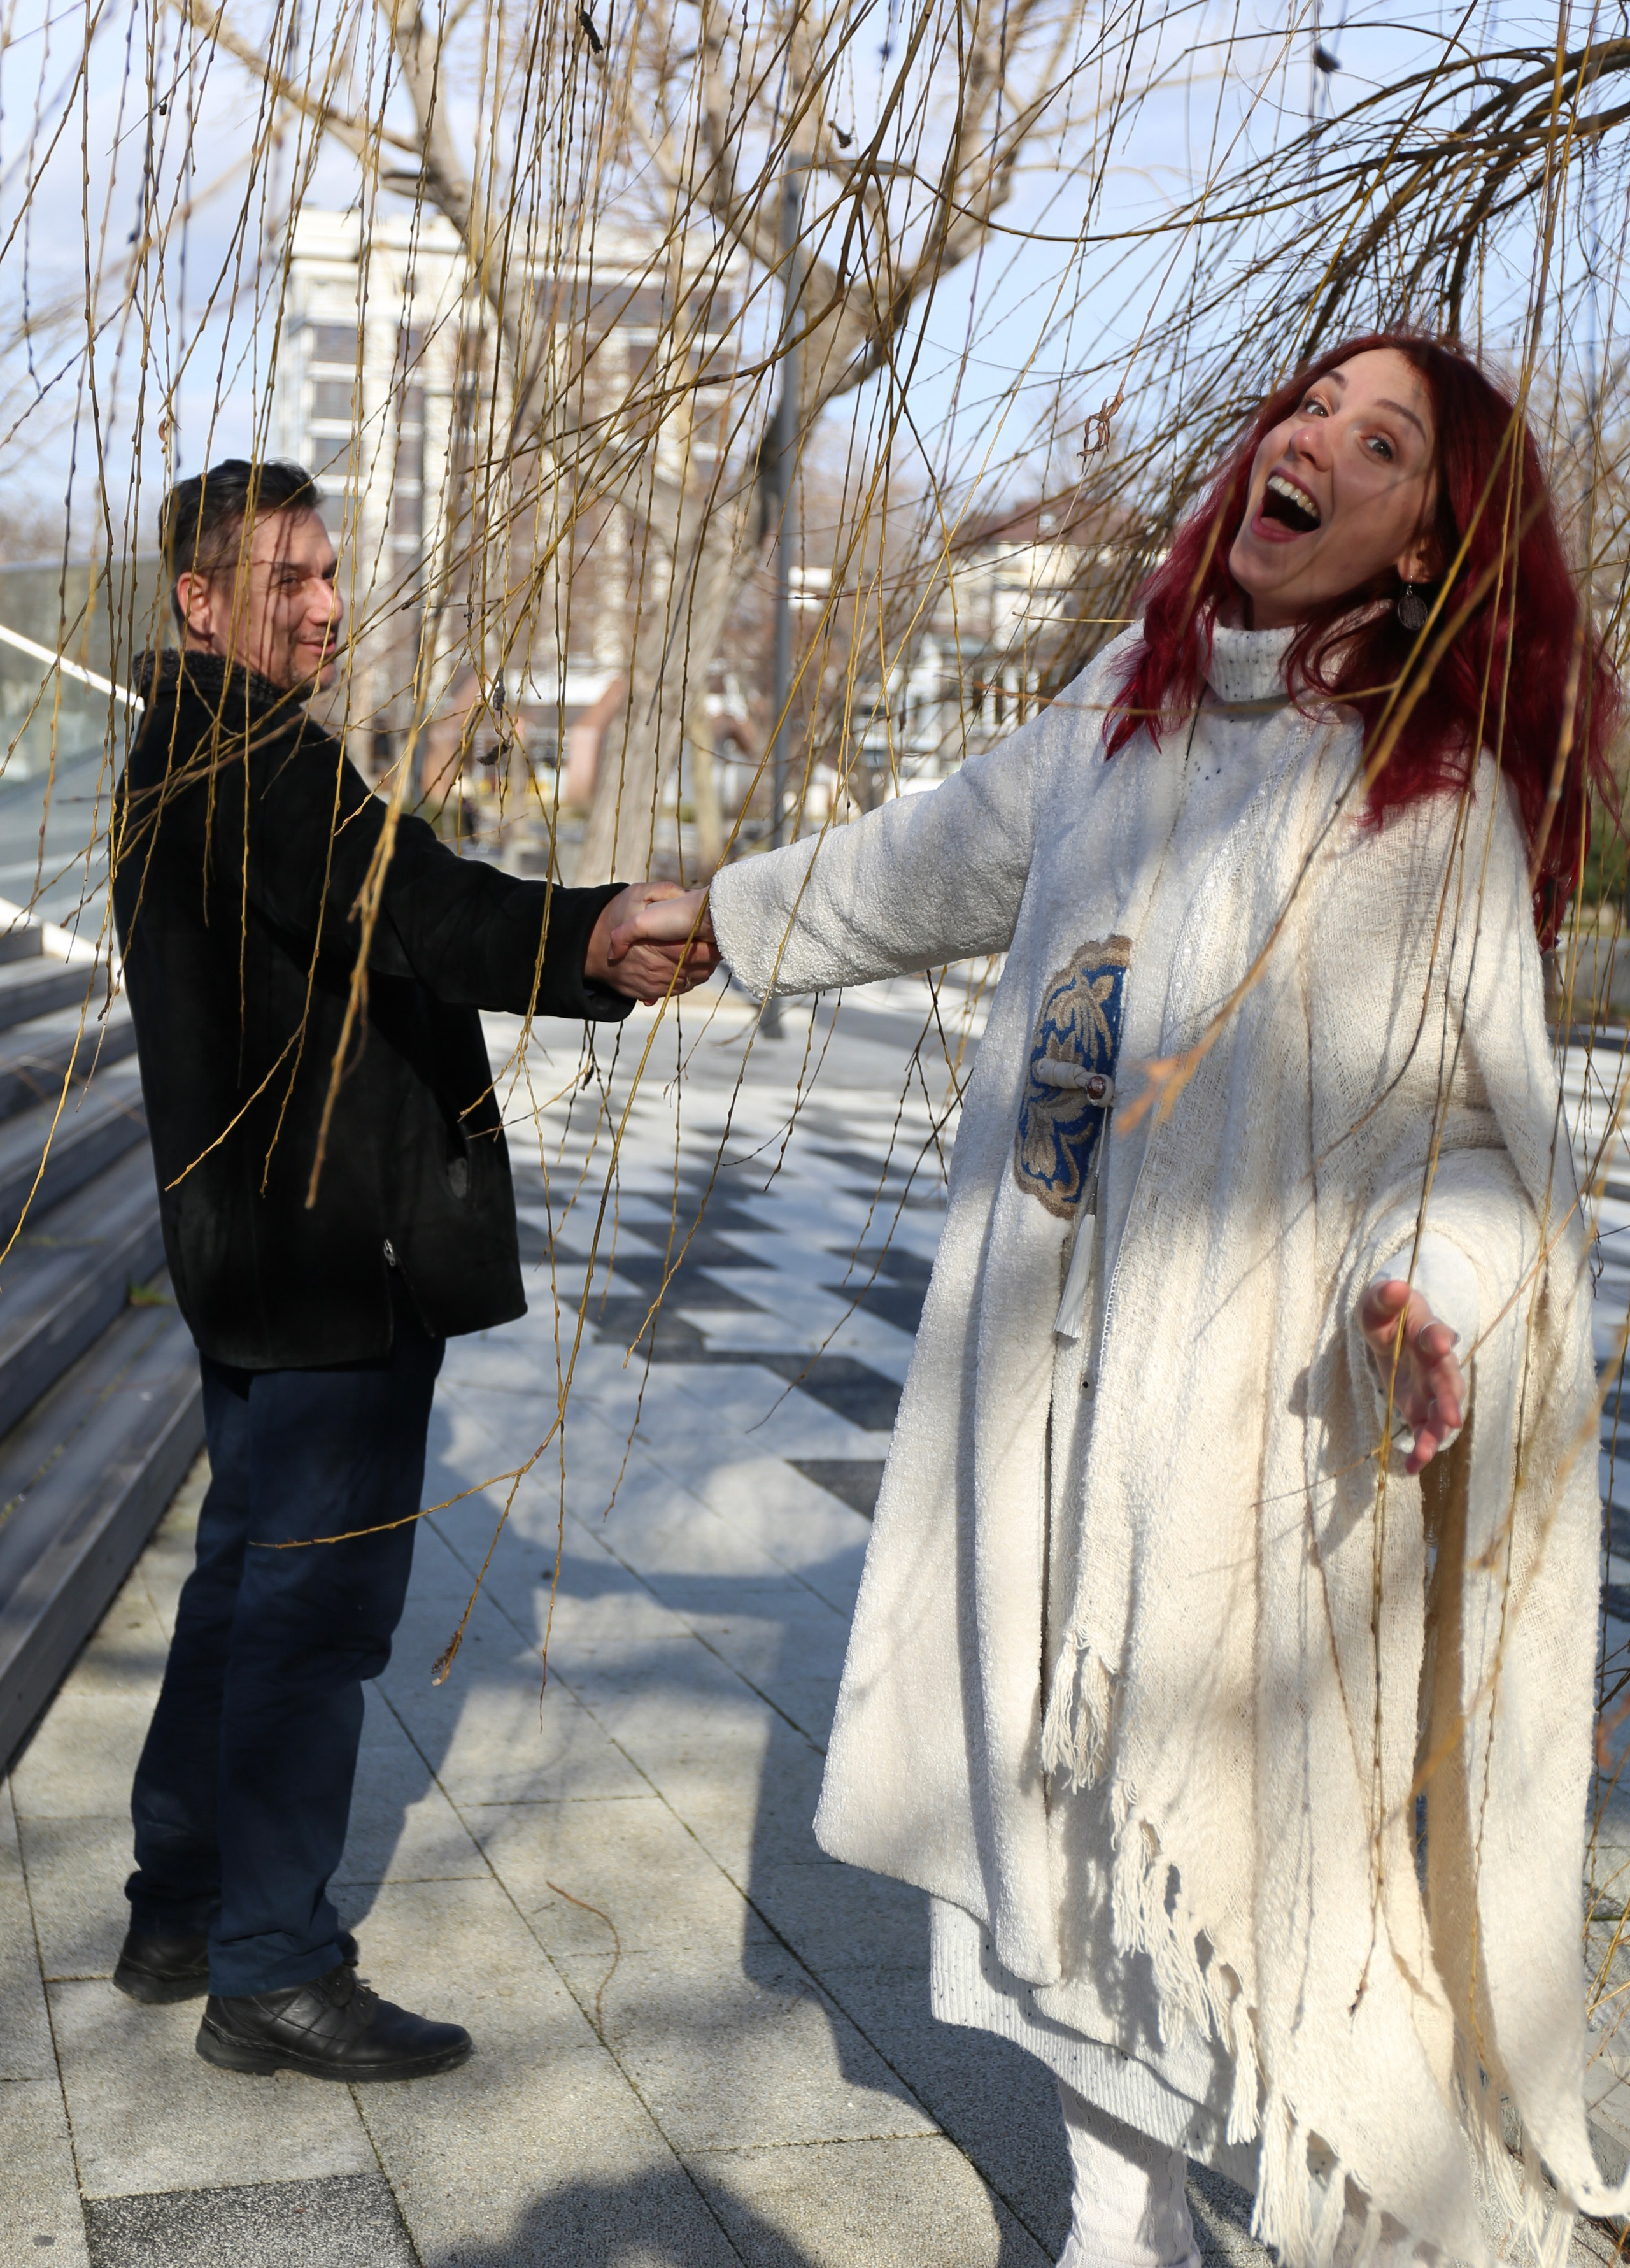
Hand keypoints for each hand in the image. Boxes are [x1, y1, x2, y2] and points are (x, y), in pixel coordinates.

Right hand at [585, 883, 720, 1004]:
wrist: (591, 945)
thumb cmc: (616, 914)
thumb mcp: (637, 894)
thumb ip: (663, 892)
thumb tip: (687, 894)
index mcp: (664, 947)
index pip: (702, 953)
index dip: (714, 945)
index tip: (717, 934)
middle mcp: (661, 969)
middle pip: (701, 969)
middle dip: (711, 958)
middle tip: (715, 944)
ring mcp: (655, 983)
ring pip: (691, 981)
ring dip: (701, 970)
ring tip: (705, 955)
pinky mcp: (648, 992)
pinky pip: (677, 990)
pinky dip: (687, 980)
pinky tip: (689, 967)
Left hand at [1358, 1279, 1464, 1474]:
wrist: (1392, 1328)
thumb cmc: (1386, 1314)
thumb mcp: (1376, 1303)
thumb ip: (1383, 1298)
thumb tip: (1394, 1287)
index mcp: (1426, 1331)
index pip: (1436, 1334)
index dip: (1439, 1338)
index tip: (1441, 1343)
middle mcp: (1437, 1361)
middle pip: (1447, 1380)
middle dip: (1449, 1399)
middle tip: (1451, 1419)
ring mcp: (1432, 1387)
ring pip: (1442, 1410)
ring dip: (1437, 1431)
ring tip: (1425, 1452)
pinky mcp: (1422, 1406)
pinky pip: (1426, 1430)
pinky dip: (1422, 1449)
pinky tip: (1411, 1467)